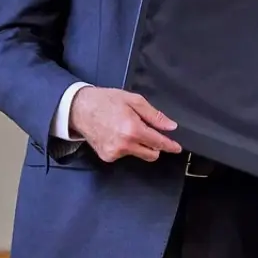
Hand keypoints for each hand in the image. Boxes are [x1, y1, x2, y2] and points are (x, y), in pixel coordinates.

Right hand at [67, 87, 181, 161]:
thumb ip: (154, 115)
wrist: (79, 109)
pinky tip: (116, 135)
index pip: (158, 142)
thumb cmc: (107, 100)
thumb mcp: (133, 100)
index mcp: (133, 129)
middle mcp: (125, 145)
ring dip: (139, 145)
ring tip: (127, 129)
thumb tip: (171, 126)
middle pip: (151, 154)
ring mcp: (115, 153)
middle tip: (151, 133)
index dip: (170, 145)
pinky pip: (124, 155)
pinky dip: (125, 147)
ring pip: (138, 154)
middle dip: (155, 146)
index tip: (177, 148)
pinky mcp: (107, 157)